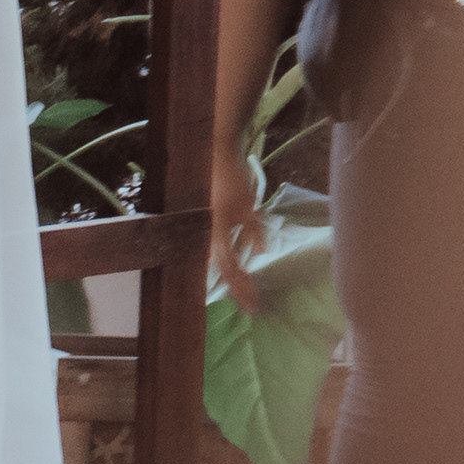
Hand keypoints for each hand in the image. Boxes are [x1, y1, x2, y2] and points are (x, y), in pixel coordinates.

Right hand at [208, 151, 271, 314]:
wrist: (214, 157)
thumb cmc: (232, 180)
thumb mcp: (249, 207)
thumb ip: (253, 232)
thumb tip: (260, 255)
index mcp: (217, 234)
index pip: (230, 269)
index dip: (242, 288)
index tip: (254, 304)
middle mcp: (206, 237)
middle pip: (221, 271)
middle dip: (237, 288)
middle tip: (250, 305)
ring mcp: (203, 232)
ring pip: (217, 263)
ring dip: (232, 278)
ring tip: (244, 292)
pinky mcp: (205, 226)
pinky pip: (215, 252)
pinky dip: (226, 264)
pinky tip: (233, 270)